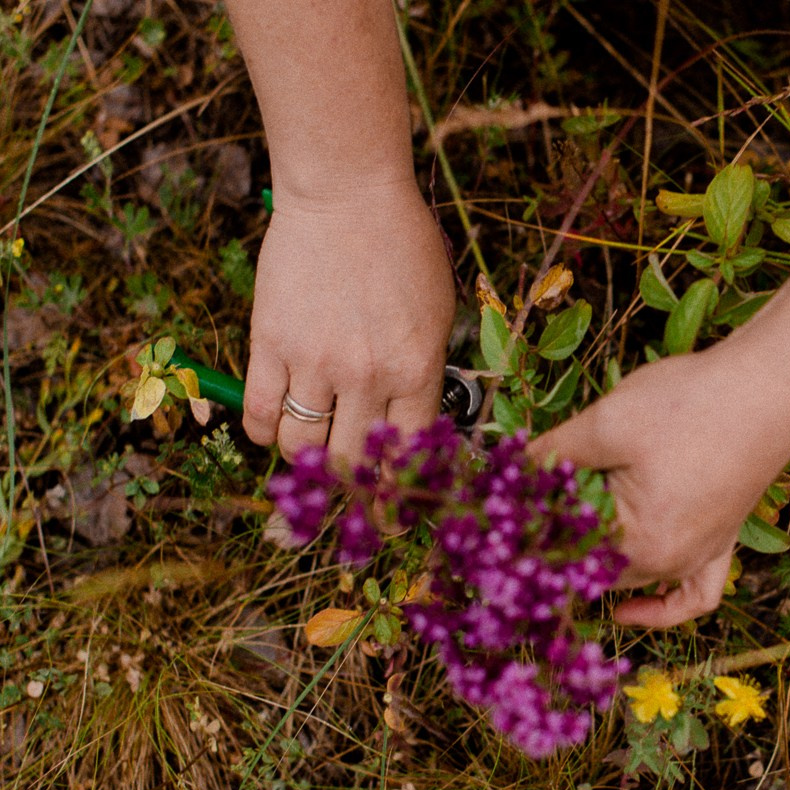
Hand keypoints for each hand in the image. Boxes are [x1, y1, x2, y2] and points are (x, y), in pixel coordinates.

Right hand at [243, 181, 456, 466]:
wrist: (349, 194)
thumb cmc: (403, 247)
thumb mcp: (437, 313)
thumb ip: (423, 371)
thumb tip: (409, 426)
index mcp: (417, 369)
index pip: (407, 453)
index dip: (398, 487)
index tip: (391, 503)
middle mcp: (367, 375)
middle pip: (351, 461)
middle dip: (351, 484)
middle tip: (347, 485)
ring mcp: (315, 361)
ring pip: (302, 447)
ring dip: (306, 459)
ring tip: (311, 450)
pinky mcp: (270, 343)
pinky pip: (259, 413)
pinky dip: (263, 433)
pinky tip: (273, 430)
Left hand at [529, 343, 789, 627]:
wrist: (770, 384)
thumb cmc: (691, 403)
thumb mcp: (606, 423)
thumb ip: (552, 456)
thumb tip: (507, 472)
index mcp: (640, 543)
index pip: (562, 557)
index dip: (525, 536)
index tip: (499, 516)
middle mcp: (671, 563)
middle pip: (593, 572)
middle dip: (556, 547)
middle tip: (522, 513)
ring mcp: (700, 556)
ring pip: (631, 580)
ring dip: (596, 562)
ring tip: (559, 528)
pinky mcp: (722, 541)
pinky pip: (691, 595)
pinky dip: (661, 606)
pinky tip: (633, 605)